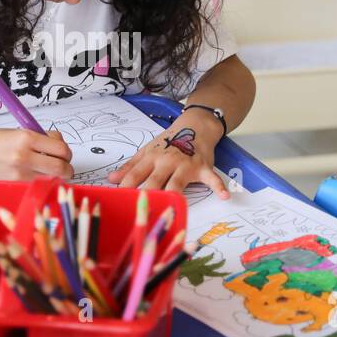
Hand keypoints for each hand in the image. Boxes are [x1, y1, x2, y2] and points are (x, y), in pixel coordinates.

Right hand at [0, 128, 72, 180]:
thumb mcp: (16, 133)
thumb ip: (39, 139)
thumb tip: (59, 147)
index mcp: (26, 138)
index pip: (61, 148)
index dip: (66, 152)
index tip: (63, 153)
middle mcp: (24, 156)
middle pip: (61, 167)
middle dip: (67, 168)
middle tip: (63, 166)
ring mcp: (19, 174)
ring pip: (52, 181)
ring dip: (56, 178)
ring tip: (50, 174)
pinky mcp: (14, 186)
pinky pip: (38, 188)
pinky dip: (42, 185)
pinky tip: (37, 180)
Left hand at [106, 115, 228, 198]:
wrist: (195, 126)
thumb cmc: (169, 142)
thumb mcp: (147, 151)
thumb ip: (131, 166)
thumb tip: (112, 179)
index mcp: (151, 158)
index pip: (135, 175)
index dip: (125, 188)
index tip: (118, 201)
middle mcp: (167, 162)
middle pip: (154, 181)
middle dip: (147, 194)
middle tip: (138, 210)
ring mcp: (186, 165)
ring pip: (177, 183)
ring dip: (173, 194)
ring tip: (169, 207)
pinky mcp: (203, 168)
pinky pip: (212, 179)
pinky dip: (219, 186)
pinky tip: (224, 196)